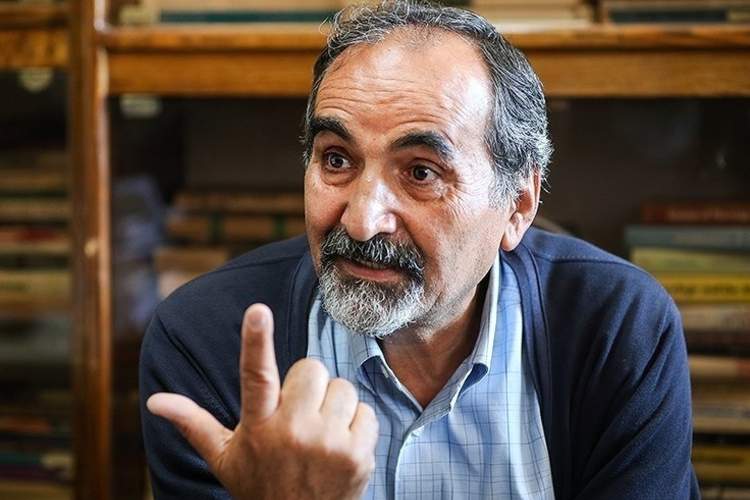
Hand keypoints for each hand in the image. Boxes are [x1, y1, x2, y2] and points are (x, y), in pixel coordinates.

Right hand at [147, 303, 378, 498]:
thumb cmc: (260, 486)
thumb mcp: (223, 458)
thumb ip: (193, 423)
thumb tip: (154, 401)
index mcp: (257, 426)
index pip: (255, 376)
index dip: (255, 340)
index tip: (257, 310)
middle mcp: (292, 432)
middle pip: (312, 368)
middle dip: (307, 386)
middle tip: (299, 414)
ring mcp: (328, 444)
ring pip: (342, 387)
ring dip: (334, 405)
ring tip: (320, 434)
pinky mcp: (358, 455)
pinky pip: (366, 411)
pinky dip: (357, 425)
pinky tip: (342, 447)